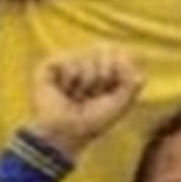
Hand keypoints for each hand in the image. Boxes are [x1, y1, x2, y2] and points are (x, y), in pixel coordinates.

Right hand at [28, 45, 142, 159]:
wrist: (68, 132)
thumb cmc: (94, 121)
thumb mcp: (121, 103)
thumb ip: (131, 82)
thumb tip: (126, 58)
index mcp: (103, 68)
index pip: (117, 51)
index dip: (118, 68)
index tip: (111, 89)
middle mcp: (85, 61)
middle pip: (104, 50)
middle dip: (103, 76)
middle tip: (92, 95)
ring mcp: (67, 62)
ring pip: (86, 56)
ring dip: (85, 82)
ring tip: (76, 96)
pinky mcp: (49, 65)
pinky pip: (68, 61)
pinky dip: (70, 79)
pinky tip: (63, 91)